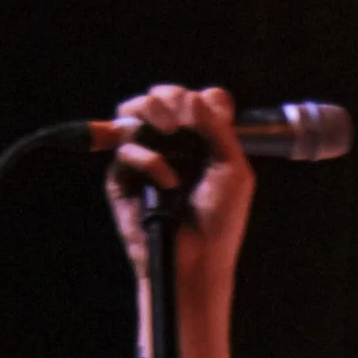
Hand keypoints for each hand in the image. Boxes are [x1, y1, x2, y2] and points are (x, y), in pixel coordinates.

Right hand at [103, 84, 255, 303]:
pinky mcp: (123, 177)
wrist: (197, 260)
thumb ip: (217, 128)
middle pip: (161, 97)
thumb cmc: (221, 220)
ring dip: (151, 111)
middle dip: (170, 97)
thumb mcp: (233, 169)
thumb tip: (190, 96)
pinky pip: (127, 149)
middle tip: (182, 118)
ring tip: (169, 130)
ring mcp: (145, 157)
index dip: (202, 100)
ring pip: (134, 113)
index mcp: (203, 140)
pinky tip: (168, 182)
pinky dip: (149, 160)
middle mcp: (173, 145)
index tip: (215, 117)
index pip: (197, 100)